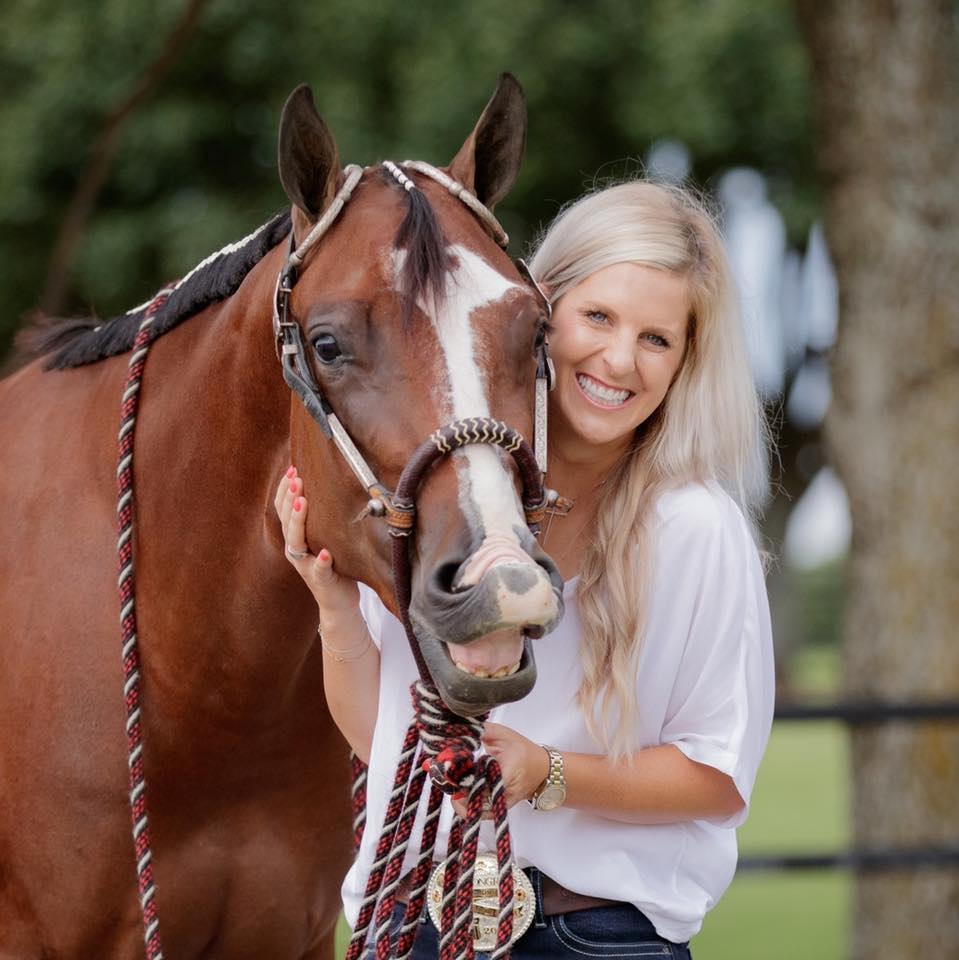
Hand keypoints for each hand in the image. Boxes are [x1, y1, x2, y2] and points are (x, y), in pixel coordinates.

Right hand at [273, 466, 358, 616]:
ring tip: (302, 502)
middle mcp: (296, 551)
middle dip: (289, 498)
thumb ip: (320, 517)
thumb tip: (323, 482)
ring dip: (298, 521)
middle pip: (287, 522)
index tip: (292, 469)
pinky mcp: (321, 581)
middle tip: (296, 479)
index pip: (283, 510)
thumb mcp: (324, 536)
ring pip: (296, 543)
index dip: (284, 490)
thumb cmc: (333, 564)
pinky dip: (320, 561)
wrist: (338, 601)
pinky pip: (319, 571)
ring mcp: (306, 567)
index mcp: (296, 538)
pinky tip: (325, 552)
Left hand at [450, 722, 549, 818]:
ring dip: (457, 796)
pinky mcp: (496, 809)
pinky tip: (458, 789)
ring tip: (449, 780)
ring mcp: (499, 806)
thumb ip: (482, 730)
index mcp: (506, 775)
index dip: (459, 777)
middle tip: (441, 772)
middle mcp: (502, 796)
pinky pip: (476, 811)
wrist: (542, 770)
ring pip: (471, 809)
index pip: (478, 782)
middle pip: (471, 798)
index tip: (446, 767)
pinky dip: (464, 802)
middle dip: (453, 786)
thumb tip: (461, 728)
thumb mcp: (504, 735)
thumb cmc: (524, 752)